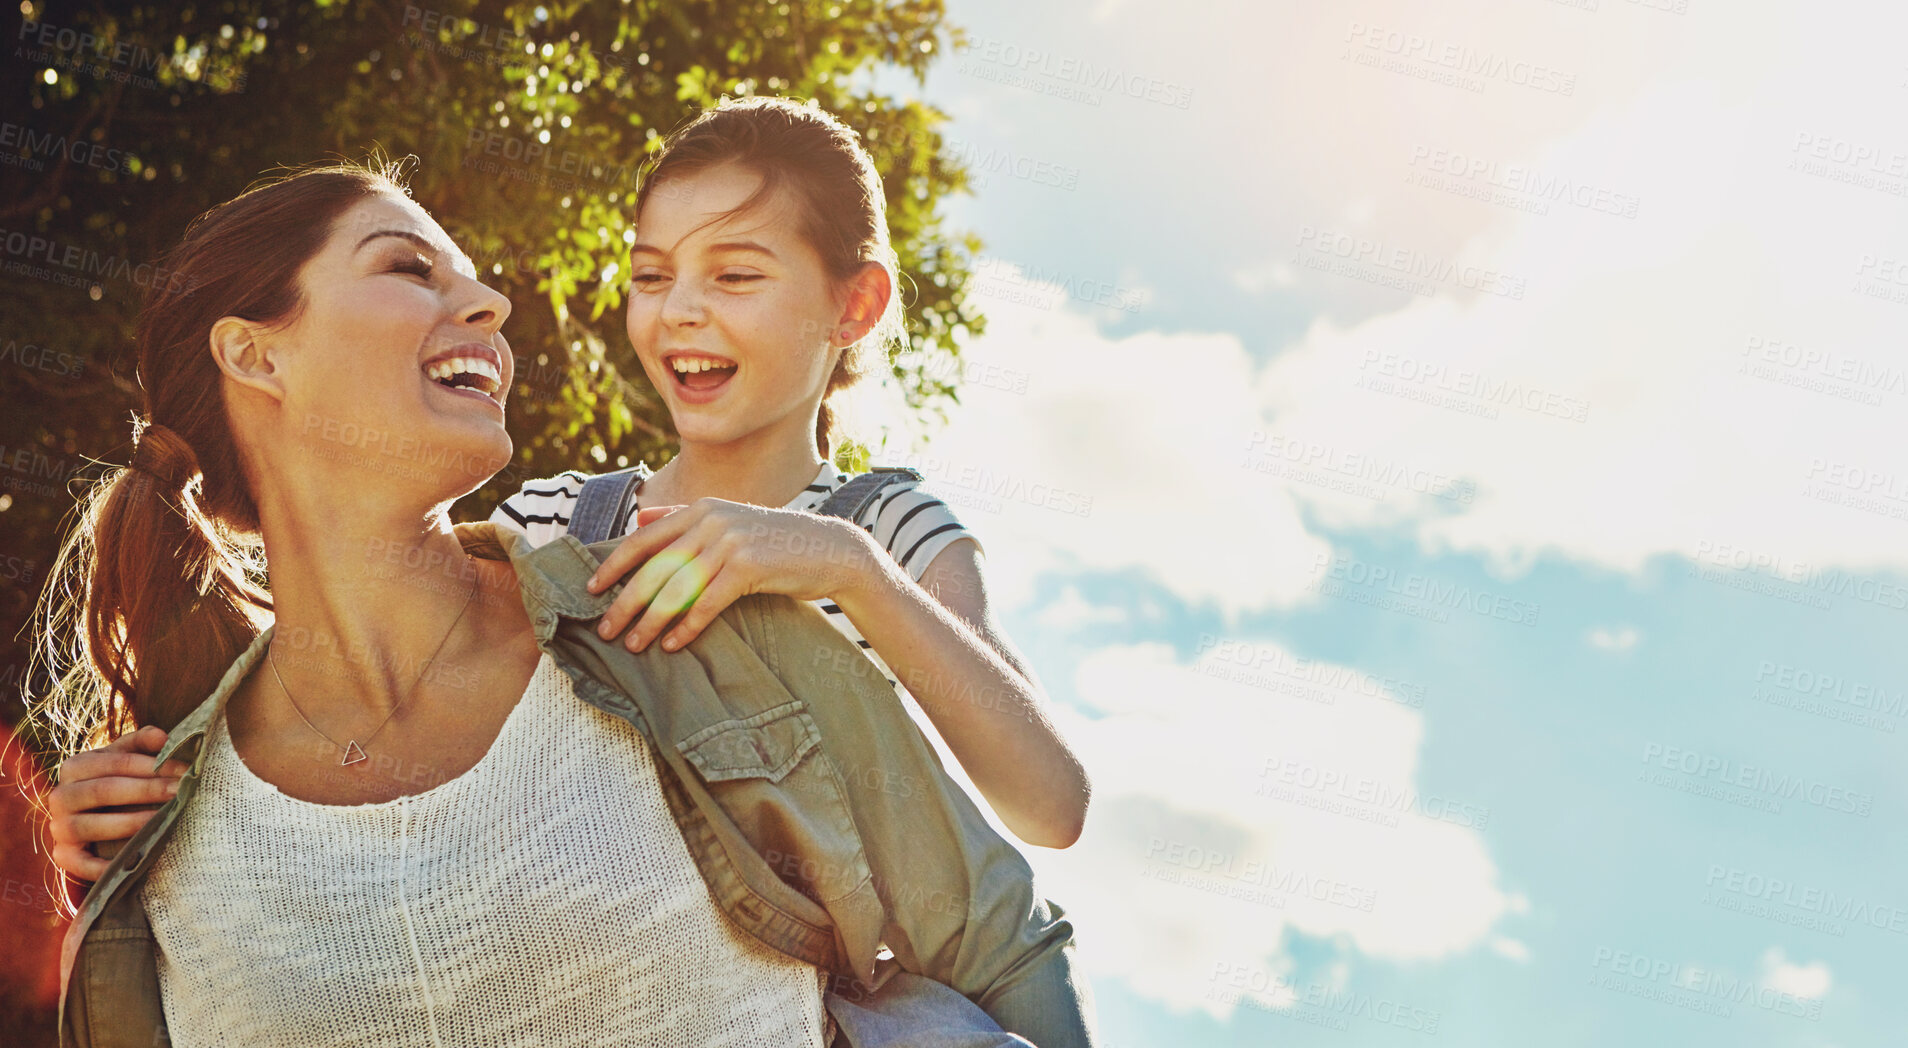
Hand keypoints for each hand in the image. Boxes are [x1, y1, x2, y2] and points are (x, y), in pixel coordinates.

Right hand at [47, 725, 188, 882]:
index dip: (152, 765)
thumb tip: (162, 737)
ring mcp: (59, 828)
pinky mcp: (63, 856)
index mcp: (75, 767)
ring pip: (90, 825)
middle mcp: (61, 796)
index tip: (185, 771)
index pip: (116, 762)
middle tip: (180, 792)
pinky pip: (80, 864)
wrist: (95, 820)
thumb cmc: (118, 782)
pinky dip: (105, 866)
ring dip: (130, 823)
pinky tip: (135, 861)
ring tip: (163, 821)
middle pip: (104, 790)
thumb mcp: (126, 758)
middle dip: (147, 790)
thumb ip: (142, 743)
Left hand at [585, 498, 879, 652]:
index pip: (644, 539)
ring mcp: (730, 542)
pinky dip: (687, 626)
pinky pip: (707, 603)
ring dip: (651, 620)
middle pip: (655, 567)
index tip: (591, 589)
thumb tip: (640, 517)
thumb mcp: (728, 519)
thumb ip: (683, 517)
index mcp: (700, 509)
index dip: (613, 565)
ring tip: (633, 644)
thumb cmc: (775, 542)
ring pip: (677, 587)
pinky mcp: (749, 567)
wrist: (829, 550)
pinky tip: (673, 645)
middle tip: (604, 629)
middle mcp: (711, 520)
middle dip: (625, 601)